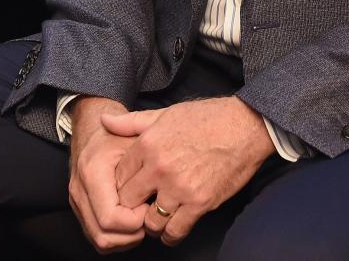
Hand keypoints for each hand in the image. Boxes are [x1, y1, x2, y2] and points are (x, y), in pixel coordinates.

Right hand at [67, 96, 146, 252]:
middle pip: (104, 235)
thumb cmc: (117, 134)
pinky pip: (96, 235)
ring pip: (99, 240)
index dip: (135, 220)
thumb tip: (157, 196)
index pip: (111, 217)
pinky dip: (116, 237)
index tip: (149, 205)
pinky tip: (131, 221)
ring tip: (141, 218)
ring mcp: (76, 201)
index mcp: (93, 173)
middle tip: (148, 216)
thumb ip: (145, 166)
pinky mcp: (79, 208)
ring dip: (124, 238)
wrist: (92, 128)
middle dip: (131, 234)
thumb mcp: (135, 139)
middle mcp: (79, 190)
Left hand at [101, 96, 274, 245]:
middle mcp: (160, 168)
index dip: (122, 185)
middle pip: (128, 201)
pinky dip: (171, 234)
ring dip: (151, 223)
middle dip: (132, 206)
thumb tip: (104, 120)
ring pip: (149, 222)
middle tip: (140, 206)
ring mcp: (180, 187)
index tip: (131, 188)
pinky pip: (175, 231)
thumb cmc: (207, 118)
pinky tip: (172, 227)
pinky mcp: (200, 203)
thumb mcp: (165, 114)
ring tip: (157, 216)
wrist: (245, 126)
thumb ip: (132, 122)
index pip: (118, 176)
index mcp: (148, 144)